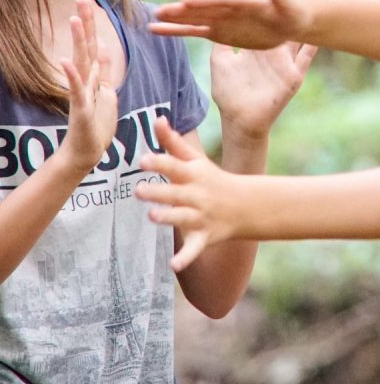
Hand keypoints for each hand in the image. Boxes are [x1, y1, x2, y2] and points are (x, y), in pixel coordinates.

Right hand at [60, 0, 117, 174]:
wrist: (85, 152)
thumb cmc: (95, 125)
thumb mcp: (105, 92)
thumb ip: (103, 71)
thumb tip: (104, 49)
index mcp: (93, 76)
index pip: (93, 44)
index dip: (91, 24)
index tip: (86, 0)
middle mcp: (85, 81)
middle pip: (86, 47)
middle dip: (84, 23)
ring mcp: (81, 93)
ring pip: (81, 62)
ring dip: (78, 41)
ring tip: (74, 19)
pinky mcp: (80, 108)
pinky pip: (76, 89)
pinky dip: (72, 75)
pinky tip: (65, 60)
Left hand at [136, 117, 238, 271]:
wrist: (245, 206)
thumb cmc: (211, 178)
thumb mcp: (195, 159)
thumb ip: (173, 141)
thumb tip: (156, 118)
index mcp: (193, 175)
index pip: (174, 167)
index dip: (159, 163)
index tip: (143, 160)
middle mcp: (196, 196)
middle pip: (175, 194)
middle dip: (157, 193)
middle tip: (137, 190)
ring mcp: (201, 217)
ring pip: (182, 219)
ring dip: (169, 218)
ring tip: (152, 216)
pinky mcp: (203, 238)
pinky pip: (194, 249)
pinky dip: (185, 258)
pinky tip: (173, 265)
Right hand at [149, 0, 313, 48]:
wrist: (291, 21)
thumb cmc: (292, 12)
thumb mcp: (290, 5)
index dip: (203, 0)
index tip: (186, 2)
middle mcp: (226, 7)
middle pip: (200, 7)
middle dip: (181, 9)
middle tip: (160, 10)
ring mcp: (220, 19)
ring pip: (192, 19)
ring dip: (173, 19)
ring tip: (152, 19)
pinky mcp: (217, 32)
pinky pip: (192, 31)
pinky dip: (175, 31)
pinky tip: (156, 30)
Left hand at [210, 0, 317, 136]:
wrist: (238, 120)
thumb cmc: (229, 93)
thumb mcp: (221, 61)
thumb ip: (219, 41)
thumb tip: (208, 22)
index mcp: (257, 45)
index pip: (266, 16)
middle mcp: (273, 51)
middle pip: (285, 19)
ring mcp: (284, 62)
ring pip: (298, 32)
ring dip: (305, 14)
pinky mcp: (292, 77)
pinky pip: (305, 58)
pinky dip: (312, 45)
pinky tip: (318, 32)